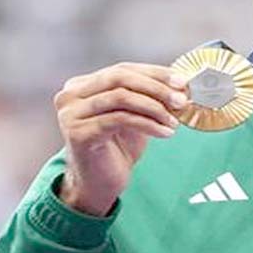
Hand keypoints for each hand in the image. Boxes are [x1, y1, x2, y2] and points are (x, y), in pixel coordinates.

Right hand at [53, 63, 188, 215]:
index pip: (123, 69)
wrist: (99, 183)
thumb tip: (181, 84)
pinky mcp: (78, 133)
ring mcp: (71, 114)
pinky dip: (148, 124)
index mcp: (81, 85)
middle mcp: (70, 95)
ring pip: (120, 97)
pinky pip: (120, 119)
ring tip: (174, 121)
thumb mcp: (134, 115)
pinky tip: (166, 133)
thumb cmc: (117, 148)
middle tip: (181, 100)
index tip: (182, 82)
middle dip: (156, 87)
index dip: (155, 73)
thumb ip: (149, 96)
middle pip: (120, 78)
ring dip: (154, 107)